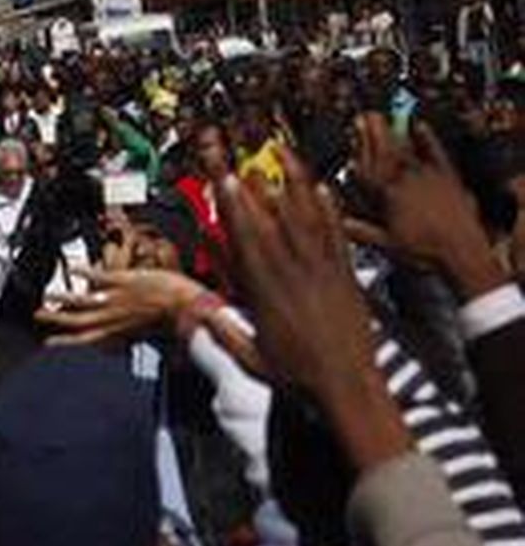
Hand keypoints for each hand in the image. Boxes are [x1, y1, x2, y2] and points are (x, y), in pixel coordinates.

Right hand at [36, 267, 204, 345]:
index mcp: (115, 333)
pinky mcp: (121, 280)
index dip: (63, 342)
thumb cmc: (169, 321)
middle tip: (37, 314)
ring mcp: (114, 298)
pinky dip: (83, 272)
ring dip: (61, 297)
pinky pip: (97, 276)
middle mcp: (110, 318)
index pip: (82, 340)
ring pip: (80, 300)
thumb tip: (120, 348)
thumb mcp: (144, 335)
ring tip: (47, 294)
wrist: (183, 305)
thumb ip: (127, 339)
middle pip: (74, 321)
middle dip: (53, 318)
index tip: (48, 341)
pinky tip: (72, 269)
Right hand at [220, 148, 374, 397]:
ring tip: (283, 161)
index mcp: (268, 293)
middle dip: (256, 190)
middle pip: (272, 222)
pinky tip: (323, 189)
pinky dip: (330, 210)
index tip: (225, 182)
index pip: (247, 240)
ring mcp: (323, 271)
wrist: (348, 384)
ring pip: (306, 221)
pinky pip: (337, 234)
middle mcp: (295, 275)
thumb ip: (225, 333)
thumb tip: (198, 316)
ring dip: (292, 188)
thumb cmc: (300, 376)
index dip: (235, 208)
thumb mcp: (252, 359)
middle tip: (245, 163)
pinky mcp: (347, 275)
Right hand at [347, 113, 502, 298]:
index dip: (356, 155)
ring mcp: (427, 177)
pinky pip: (435, 153)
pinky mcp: (447, 178)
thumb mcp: (386, 245)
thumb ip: (361, 231)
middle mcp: (405, 182)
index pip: (366, 171)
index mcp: (387, 197)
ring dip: (392, 134)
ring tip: (382, 118)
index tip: (347, 144)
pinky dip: (427, 138)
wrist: (461, 250)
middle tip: (364, 116)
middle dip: (372, 134)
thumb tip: (341, 223)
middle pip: (383, 153)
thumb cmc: (425, 250)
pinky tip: (420, 125)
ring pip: (404, 150)